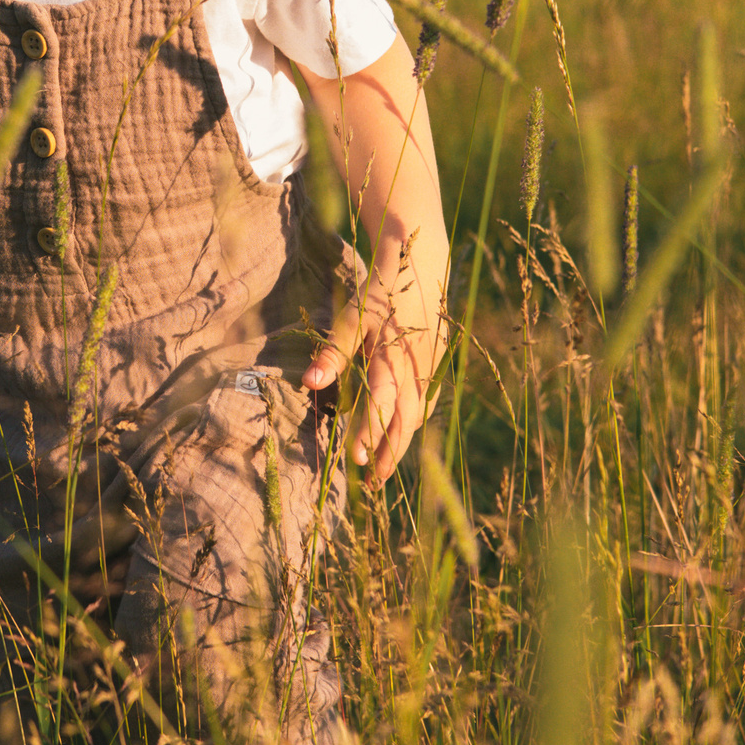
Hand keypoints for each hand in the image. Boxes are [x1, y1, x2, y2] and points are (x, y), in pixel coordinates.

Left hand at [302, 266, 446, 487]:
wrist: (420, 262)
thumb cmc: (380, 289)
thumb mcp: (353, 315)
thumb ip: (333, 350)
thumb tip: (310, 383)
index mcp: (393, 354)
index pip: (381, 402)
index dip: (369, 430)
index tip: (355, 458)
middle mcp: (415, 366)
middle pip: (406, 419)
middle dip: (390, 452)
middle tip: (371, 482)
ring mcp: (429, 366)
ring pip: (418, 414)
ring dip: (401, 442)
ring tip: (382, 468)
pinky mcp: (435, 363)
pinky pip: (425, 401)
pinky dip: (412, 422)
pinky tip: (400, 435)